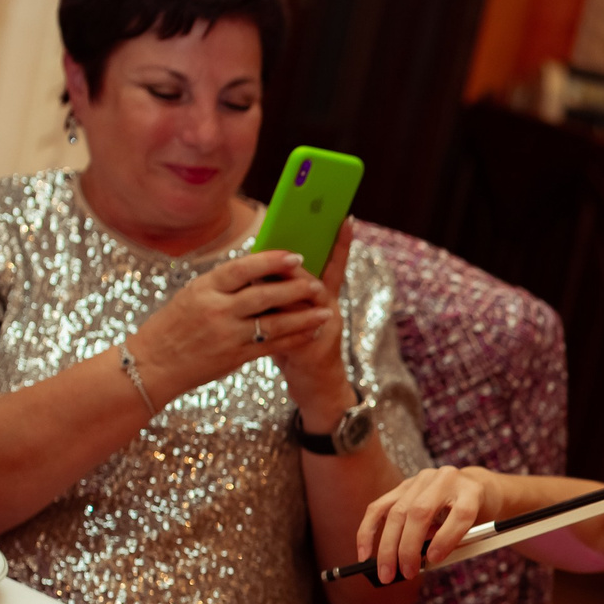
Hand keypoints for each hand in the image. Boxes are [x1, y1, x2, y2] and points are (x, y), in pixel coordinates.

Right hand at [129, 248, 330, 402]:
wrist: (153, 364)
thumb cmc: (172, 326)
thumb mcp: (192, 296)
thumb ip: (222, 285)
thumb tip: (258, 269)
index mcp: (204, 288)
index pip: (242, 268)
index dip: (271, 261)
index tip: (295, 256)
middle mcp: (216, 310)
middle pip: (264, 295)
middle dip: (295, 289)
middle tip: (317, 284)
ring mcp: (227, 335)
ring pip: (274, 323)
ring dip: (303, 317)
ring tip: (325, 311)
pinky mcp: (234, 358)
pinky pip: (271, 346)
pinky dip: (294, 339)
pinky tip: (309, 333)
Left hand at [270, 219, 355, 419]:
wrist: (316, 386)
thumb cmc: (299, 345)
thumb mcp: (294, 314)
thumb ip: (283, 292)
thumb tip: (261, 265)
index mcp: (325, 297)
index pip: (334, 264)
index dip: (341, 243)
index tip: (345, 218)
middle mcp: (330, 308)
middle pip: (312, 278)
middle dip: (294, 264)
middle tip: (278, 249)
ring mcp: (325, 328)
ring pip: (305, 300)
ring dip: (284, 288)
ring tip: (262, 277)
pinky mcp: (315, 347)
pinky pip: (294, 326)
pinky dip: (277, 317)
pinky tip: (258, 312)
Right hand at [359, 464, 505, 582]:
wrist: (471, 487)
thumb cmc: (473, 516)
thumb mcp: (475, 530)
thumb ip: (452, 542)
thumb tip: (418, 559)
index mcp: (472, 492)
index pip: (460, 514)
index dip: (446, 539)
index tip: (434, 560)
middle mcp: (446, 479)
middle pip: (421, 512)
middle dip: (408, 547)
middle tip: (405, 573)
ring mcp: (422, 480)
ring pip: (397, 512)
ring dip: (387, 546)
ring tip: (386, 572)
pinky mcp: (403, 485)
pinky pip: (379, 508)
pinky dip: (368, 532)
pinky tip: (364, 554)